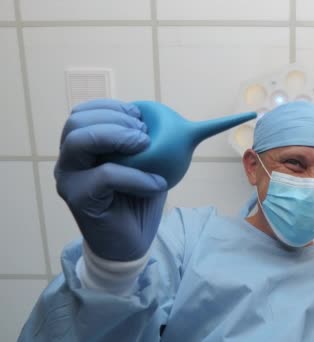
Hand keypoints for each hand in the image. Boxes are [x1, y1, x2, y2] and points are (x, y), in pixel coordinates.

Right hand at [55, 99, 167, 261]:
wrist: (131, 243)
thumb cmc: (138, 200)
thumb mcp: (148, 164)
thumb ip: (151, 141)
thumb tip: (183, 120)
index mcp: (81, 147)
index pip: (83, 113)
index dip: (112, 107)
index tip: (140, 114)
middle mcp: (68, 160)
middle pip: (77, 121)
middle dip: (114, 119)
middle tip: (144, 133)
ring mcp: (69, 179)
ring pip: (79, 141)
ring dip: (117, 137)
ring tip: (146, 146)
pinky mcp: (78, 198)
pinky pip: (104, 175)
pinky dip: (135, 175)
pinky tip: (157, 183)